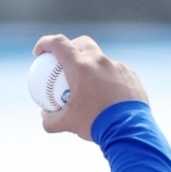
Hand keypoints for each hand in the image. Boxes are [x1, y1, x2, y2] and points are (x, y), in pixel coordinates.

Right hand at [32, 33, 146, 141]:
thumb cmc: (95, 123)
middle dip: (71, 47)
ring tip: (90, 87)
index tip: (39, 52)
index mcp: (80, 67)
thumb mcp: (67, 124)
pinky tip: (107, 95)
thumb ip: (51, 120)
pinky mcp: (130, 74)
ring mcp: (117, 66)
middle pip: (82, 43)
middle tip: (66, 63)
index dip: (45, 43)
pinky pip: (116, 73)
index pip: (58, 44)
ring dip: (92, 68)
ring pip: (101, 60)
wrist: (127, 129)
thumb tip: (44, 115)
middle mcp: (99, 60)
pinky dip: (108, 81)